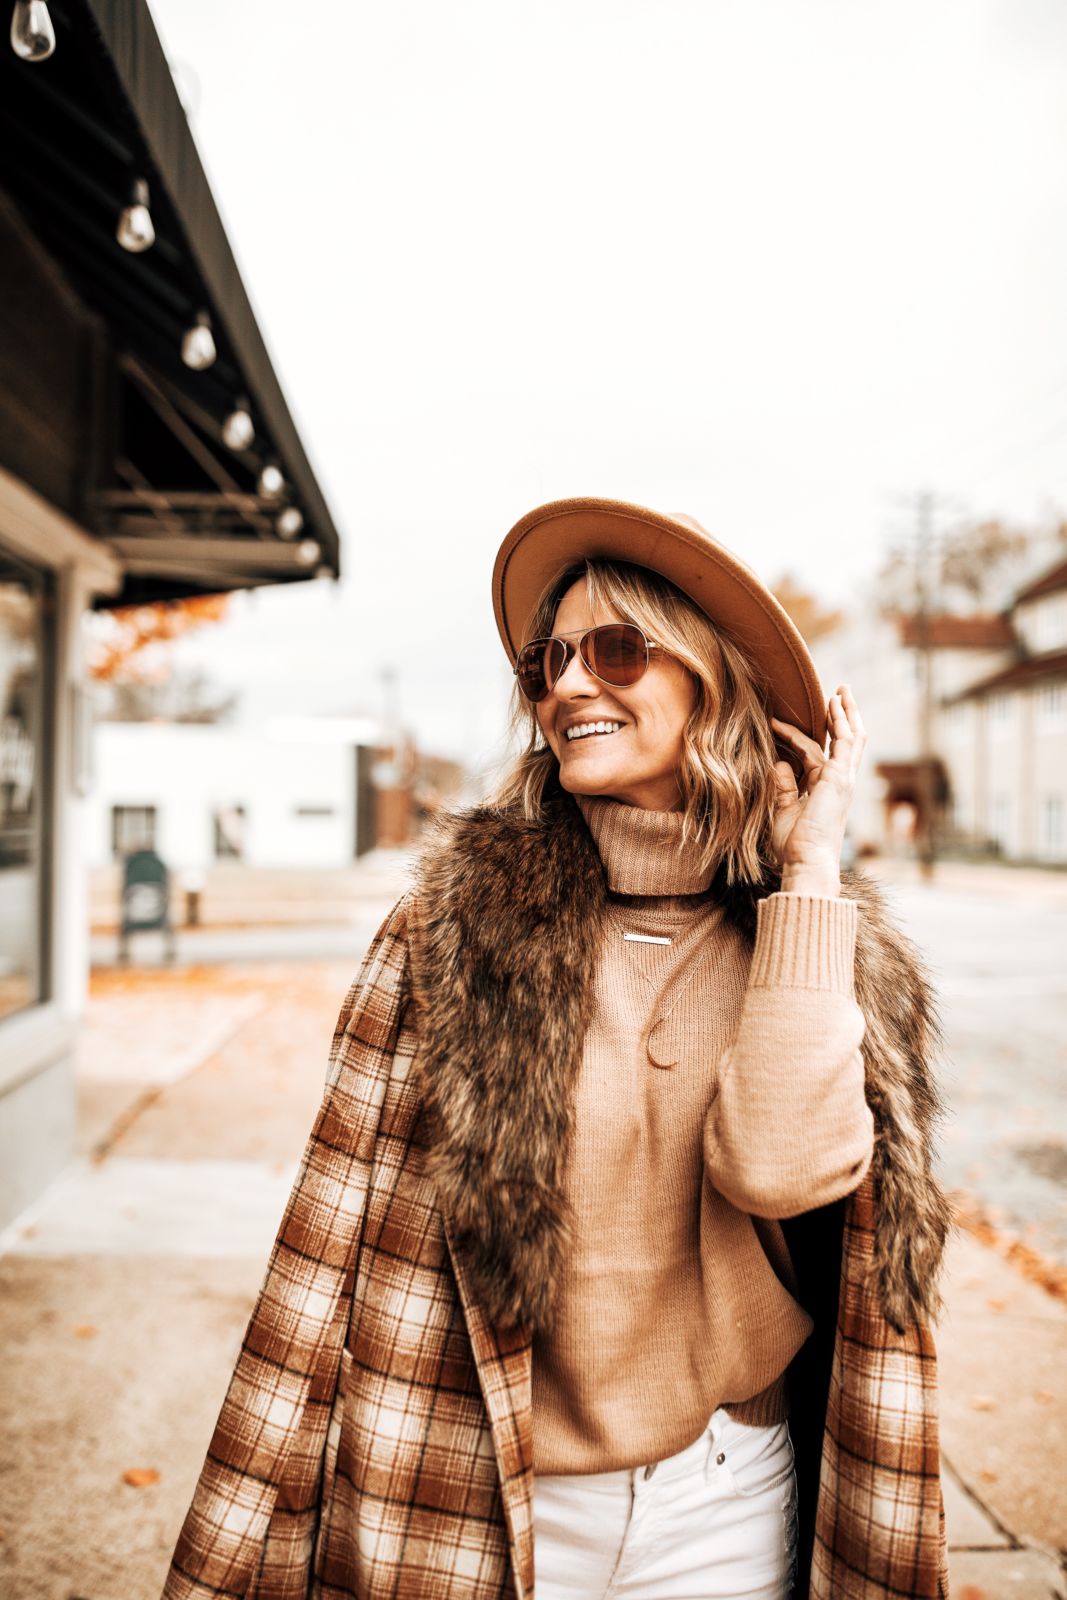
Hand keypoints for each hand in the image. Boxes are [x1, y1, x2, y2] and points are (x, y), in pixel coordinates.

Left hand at [769, 685, 866, 896]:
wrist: (807, 860)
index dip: (796, 736)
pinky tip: (835, 704)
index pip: (814, 754)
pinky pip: (844, 742)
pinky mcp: (841, 777)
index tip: (776, 724)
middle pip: (846, 741)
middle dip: (843, 716)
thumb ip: (782, 787)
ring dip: (845, 712)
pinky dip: (840, 721)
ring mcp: (843, 779)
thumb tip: (779, 763)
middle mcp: (839, 781)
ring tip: (841, 690)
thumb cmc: (794, 845)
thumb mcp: (782, 811)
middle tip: (840, 693)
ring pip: (850, 737)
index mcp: (826, 789)